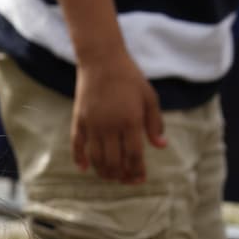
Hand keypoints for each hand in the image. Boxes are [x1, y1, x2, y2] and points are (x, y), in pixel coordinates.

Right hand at [72, 54, 165, 183]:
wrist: (102, 59)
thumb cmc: (129, 77)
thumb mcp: (149, 97)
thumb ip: (155, 123)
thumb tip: (161, 146)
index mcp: (130, 120)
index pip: (134, 155)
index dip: (137, 171)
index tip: (140, 178)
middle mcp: (110, 126)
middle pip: (114, 162)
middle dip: (121, 176)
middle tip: (126, 179)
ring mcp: (92, 124)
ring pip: (96, 159)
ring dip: (104, 172)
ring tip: (111, 175)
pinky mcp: (79, 120)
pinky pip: (77, 146)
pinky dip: (79, 160)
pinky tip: (84, 168)